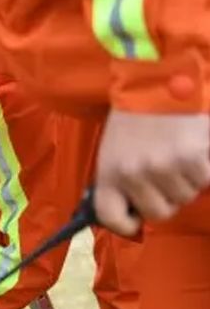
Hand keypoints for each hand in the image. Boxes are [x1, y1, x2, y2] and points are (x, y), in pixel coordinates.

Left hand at [94, 110, 209, 234]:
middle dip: (164, 199)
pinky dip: (203, 168)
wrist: (156, 84)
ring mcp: (163, 168)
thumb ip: (119, 182)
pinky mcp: (191, 159)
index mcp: (108, 173)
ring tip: (175, 155)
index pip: (112, 218)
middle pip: (158, 213)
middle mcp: (134, 175)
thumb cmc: (133, 120)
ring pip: (184, 197)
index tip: (135, 218)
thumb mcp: (113, 152)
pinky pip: (204, 180)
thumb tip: (131, 212)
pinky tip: (192, 149)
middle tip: (163, 175)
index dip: (126, 224)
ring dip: (185, 181)